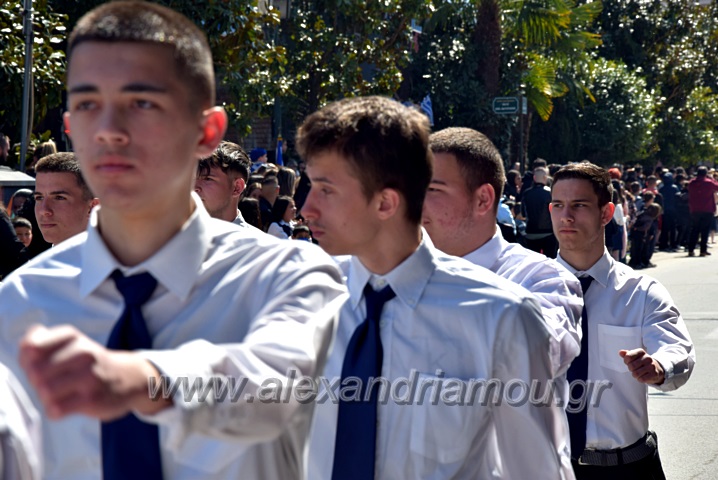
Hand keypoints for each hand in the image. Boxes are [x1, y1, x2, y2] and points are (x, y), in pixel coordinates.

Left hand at [19, 324, 170, 419]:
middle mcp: (82, 353)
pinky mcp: (92, 399)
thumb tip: (26, 346)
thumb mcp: (71, 343)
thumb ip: (41, 341)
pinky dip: (55, 410)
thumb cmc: (92, 362)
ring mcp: (89, 376)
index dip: (27, 361)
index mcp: (72, 337)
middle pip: (35, 371)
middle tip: (50, 383)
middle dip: (36, 382)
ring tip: (59, 395)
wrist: (130, 377)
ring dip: (46, 397)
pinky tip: (65, 405)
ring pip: (45, 390)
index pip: (31, 347)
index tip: (40, 365)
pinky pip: (56, 409)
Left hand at [619, 348, 664, 384]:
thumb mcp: (634, 356)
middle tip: (635, 369)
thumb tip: (621, 352)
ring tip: (639, 372)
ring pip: (636, 373)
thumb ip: (626, 354)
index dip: (627, 362)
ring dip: (635, 375)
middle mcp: (647, 358)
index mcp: (641, 352)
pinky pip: (642, 379)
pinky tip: (643, 376)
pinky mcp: (654, 374)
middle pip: (631, 366)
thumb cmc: (641, 362)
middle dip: (631, 369)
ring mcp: (652, 366)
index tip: (630, 362)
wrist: (656, 369)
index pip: (628, 357)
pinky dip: (640, 379)